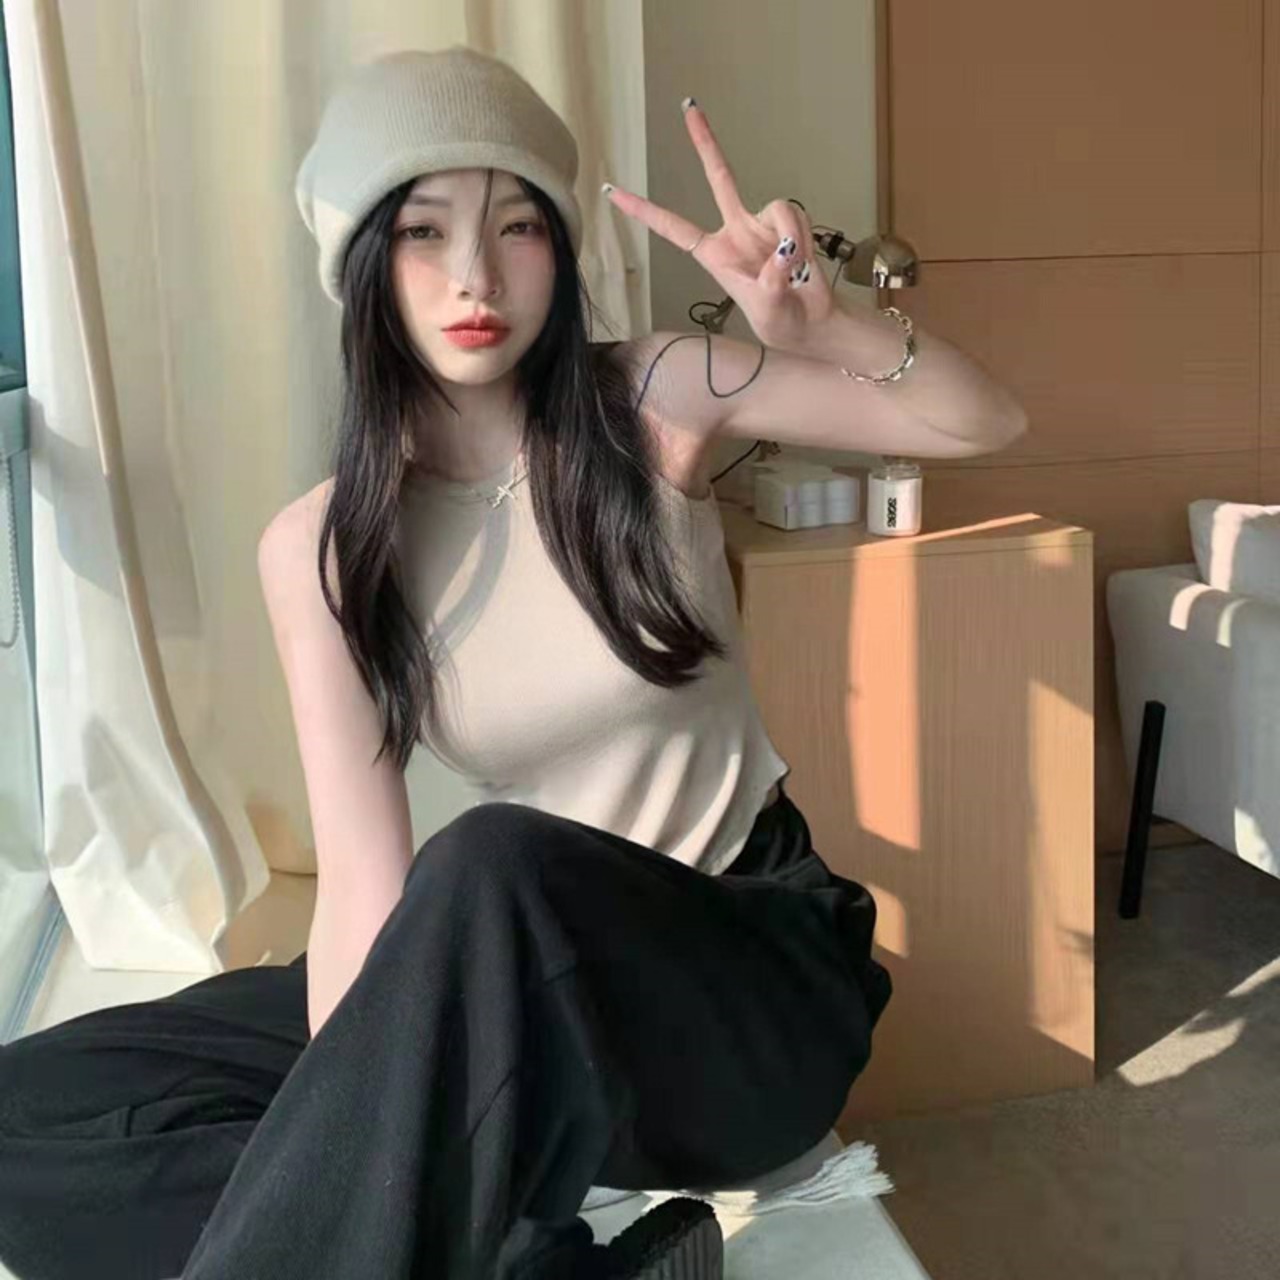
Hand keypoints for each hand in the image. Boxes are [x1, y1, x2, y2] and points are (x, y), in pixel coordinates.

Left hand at [602, 98, 837, 353]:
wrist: (811, 323)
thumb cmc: (780, 323)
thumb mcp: (767, 309)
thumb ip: (771, 281)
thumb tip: (782, 250)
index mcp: (715, 255)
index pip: (673, 227)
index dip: (644, 210)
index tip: (613, 192)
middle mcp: (736, 231)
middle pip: (719, 177)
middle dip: (705, 142)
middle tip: (688, 107)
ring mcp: (762, 225)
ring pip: (778, 208)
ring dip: (790, 239)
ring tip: (795, 274)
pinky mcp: (789, 224)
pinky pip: (796, 217)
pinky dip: (804, 239)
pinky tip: (805, 265)